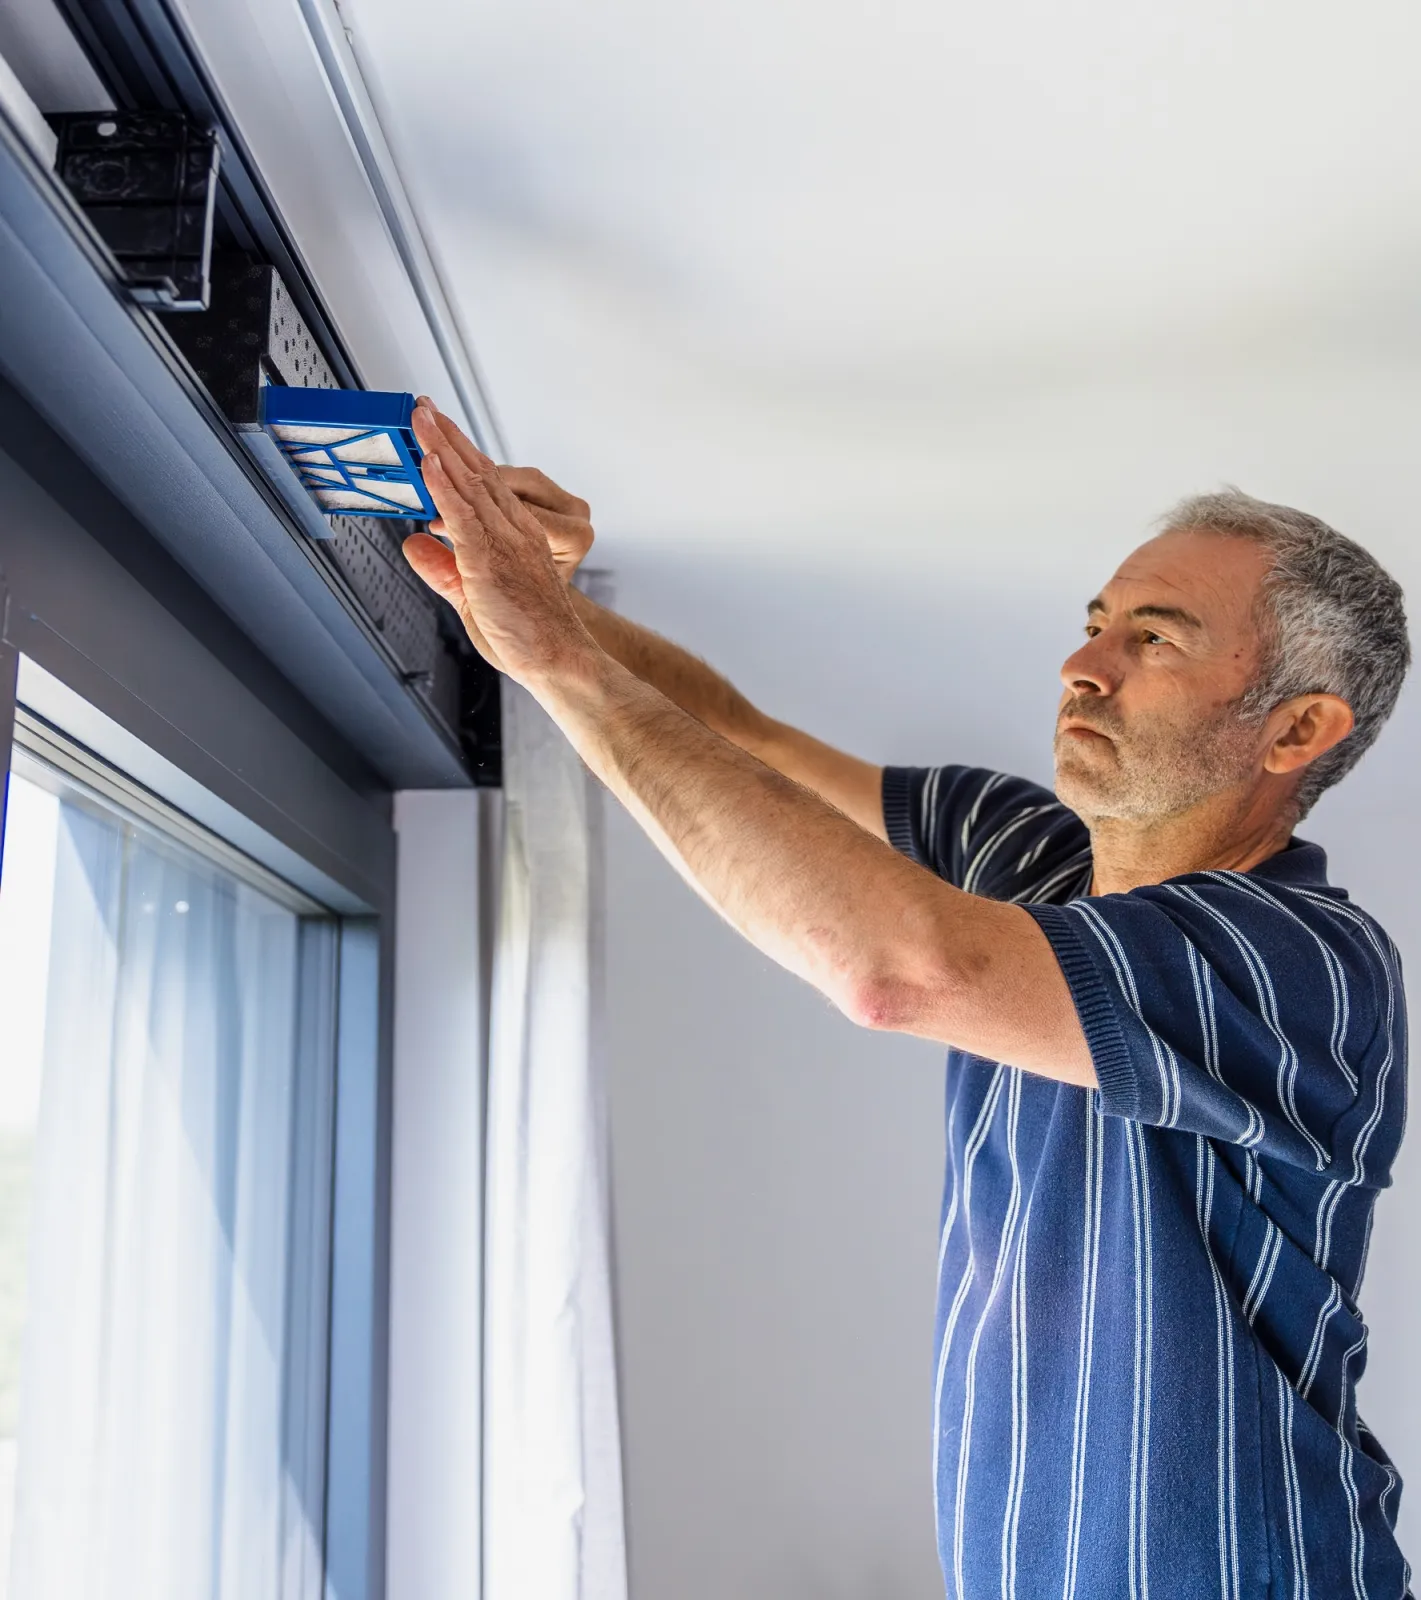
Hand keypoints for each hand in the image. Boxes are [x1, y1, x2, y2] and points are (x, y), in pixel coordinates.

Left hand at [401, 400, 594, 683]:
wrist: (558, 659)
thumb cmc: (527, 635)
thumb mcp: (472, 598)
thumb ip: (443, 569)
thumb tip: (414, 544)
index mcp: (513, 536)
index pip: (483, 485)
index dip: (458, 454)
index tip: (437, 429)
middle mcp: (513, 530)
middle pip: (476, 472)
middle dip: (447, 437)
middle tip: (423, 406)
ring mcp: (504, 541)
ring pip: (469, 484)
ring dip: (441, 447)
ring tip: (420, 417)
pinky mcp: (490, 559)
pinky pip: (464, 514)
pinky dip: (444, 485)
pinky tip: (429, 461)